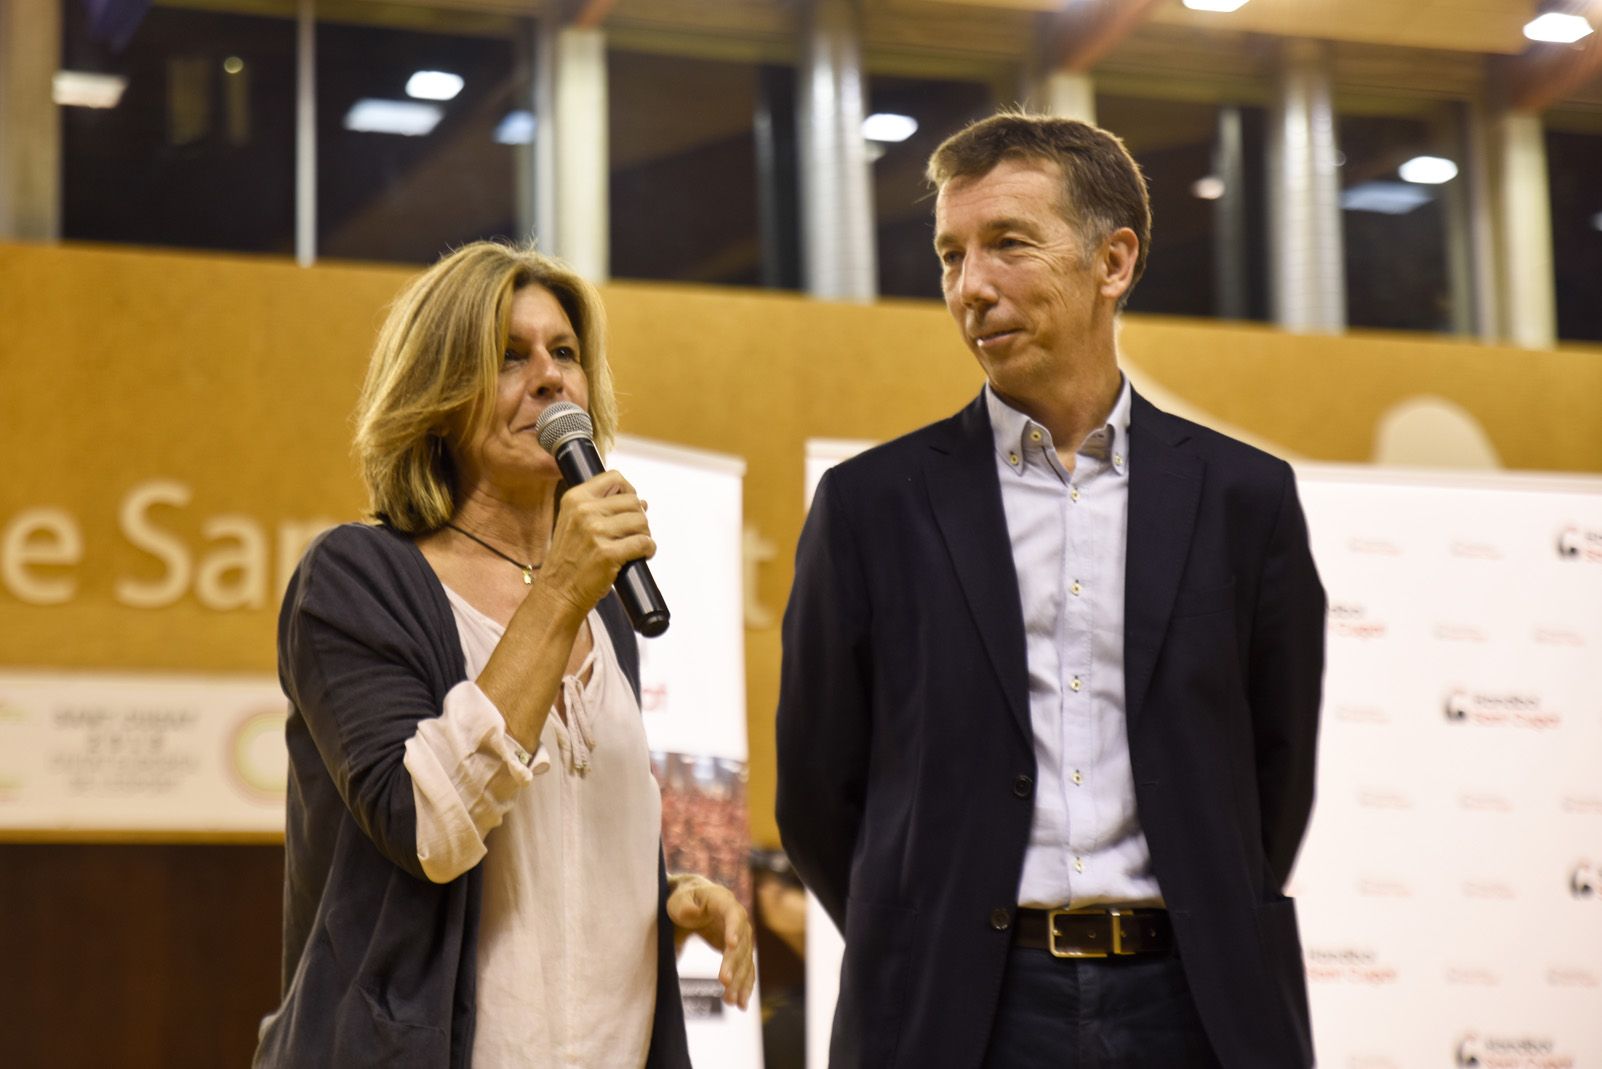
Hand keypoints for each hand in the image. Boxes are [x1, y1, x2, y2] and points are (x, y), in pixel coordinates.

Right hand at [539, 471, 653, 619]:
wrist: (558, 592)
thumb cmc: (568, 561)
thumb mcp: (573, 522)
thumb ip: (600, 508)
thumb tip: (641, 501)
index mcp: (575, 499)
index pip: (614, 477)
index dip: (628, 491)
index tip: (629, 506)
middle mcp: (584, 512)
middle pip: (633, 501)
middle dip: (638, 518)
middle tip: (631, 534)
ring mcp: (596, 532)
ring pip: (641, 521)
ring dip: (644, 535)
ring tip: (633, 546)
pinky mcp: (608, 554)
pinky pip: (644, 543)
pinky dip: (648, 550)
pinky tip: (640, 556)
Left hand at [665, 873, 754, 1009]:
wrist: (692, 902)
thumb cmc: (683, 899)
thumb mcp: (678, 900)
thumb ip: (683, 906)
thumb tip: (691, 912)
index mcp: (724, 902)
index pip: (733, 915)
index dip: (734, 929)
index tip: (731, 945)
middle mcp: (738, 920)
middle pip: (741, 943)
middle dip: (734, 963)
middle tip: (724, 982)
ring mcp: (741, 937)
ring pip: (745, 961)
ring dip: (739, 981)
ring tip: (730, 1000)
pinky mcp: (738, 952)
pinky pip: (744, 970)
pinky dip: (744, 986)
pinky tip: (740, 1004)